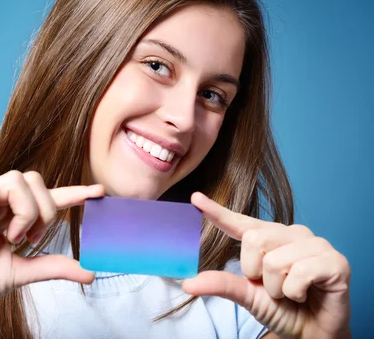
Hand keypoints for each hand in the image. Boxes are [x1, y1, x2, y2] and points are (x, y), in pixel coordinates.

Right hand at [0, 171, 103, 324]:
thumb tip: (90, 272)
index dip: (74, 192)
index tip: (100, 193)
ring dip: (22, 209)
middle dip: (44, 207)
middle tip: (33, 238)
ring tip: (12, 236)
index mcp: (12, 217)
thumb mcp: (22, 272)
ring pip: (13, 178)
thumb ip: (53, 266)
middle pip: (33, 178)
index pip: (47, 197)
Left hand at [182, 192, 350, 338]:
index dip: (217, 211)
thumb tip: (188, 283)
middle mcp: (292, 233)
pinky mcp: (335, 261)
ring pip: (275, 260)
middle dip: (256, 274)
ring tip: (292, 293)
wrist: (312, 334)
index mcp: (270, 237)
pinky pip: (300, 273)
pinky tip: (306, 295)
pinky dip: (295, 292)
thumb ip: (221, 284)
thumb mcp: (247, 295)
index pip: (240, 222)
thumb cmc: (283, 309)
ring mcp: (315, 244)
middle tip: (274, 288)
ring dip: (277, 288)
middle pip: (254, 241)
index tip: (195, 199)